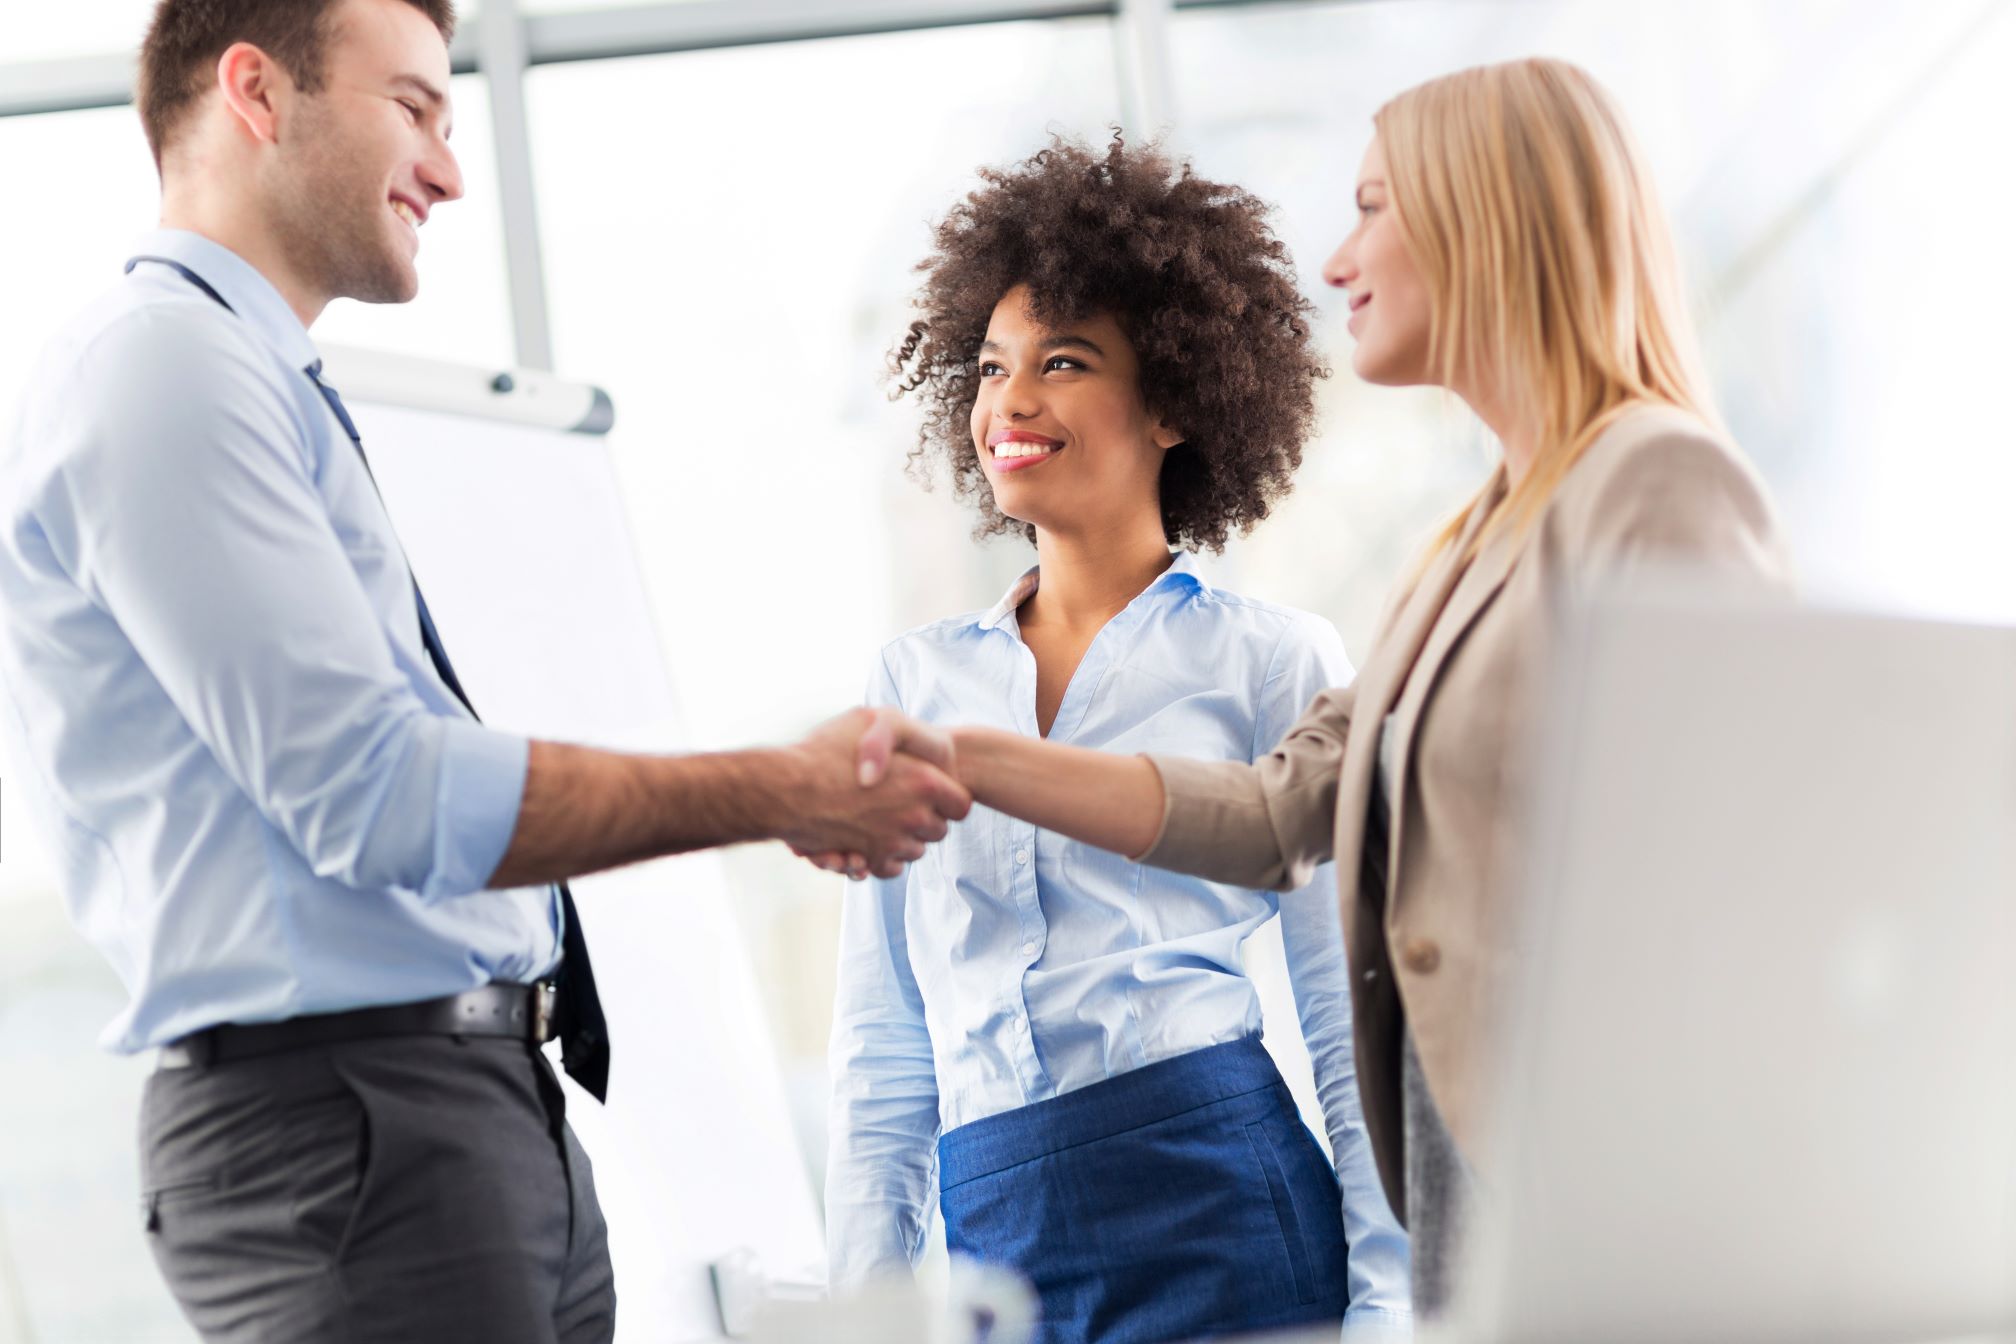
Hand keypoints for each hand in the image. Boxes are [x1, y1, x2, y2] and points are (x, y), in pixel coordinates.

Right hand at [781, 708, 968, 878]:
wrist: (783, 790)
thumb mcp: (871, 719)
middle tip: (900, 803)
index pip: (961, 804)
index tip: (930, 791)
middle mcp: (914, 817)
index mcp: (925, 782)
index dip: (947, 797)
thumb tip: (922, 753)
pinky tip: (866, 839)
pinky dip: (882, 859)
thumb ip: (904, 733)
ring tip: (878, 818)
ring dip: (902, 839)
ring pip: (915, 850)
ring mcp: (892, 843)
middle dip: (925, 820)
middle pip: (939, 831)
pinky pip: (891, 867)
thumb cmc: (825, 750)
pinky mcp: (869, 861)